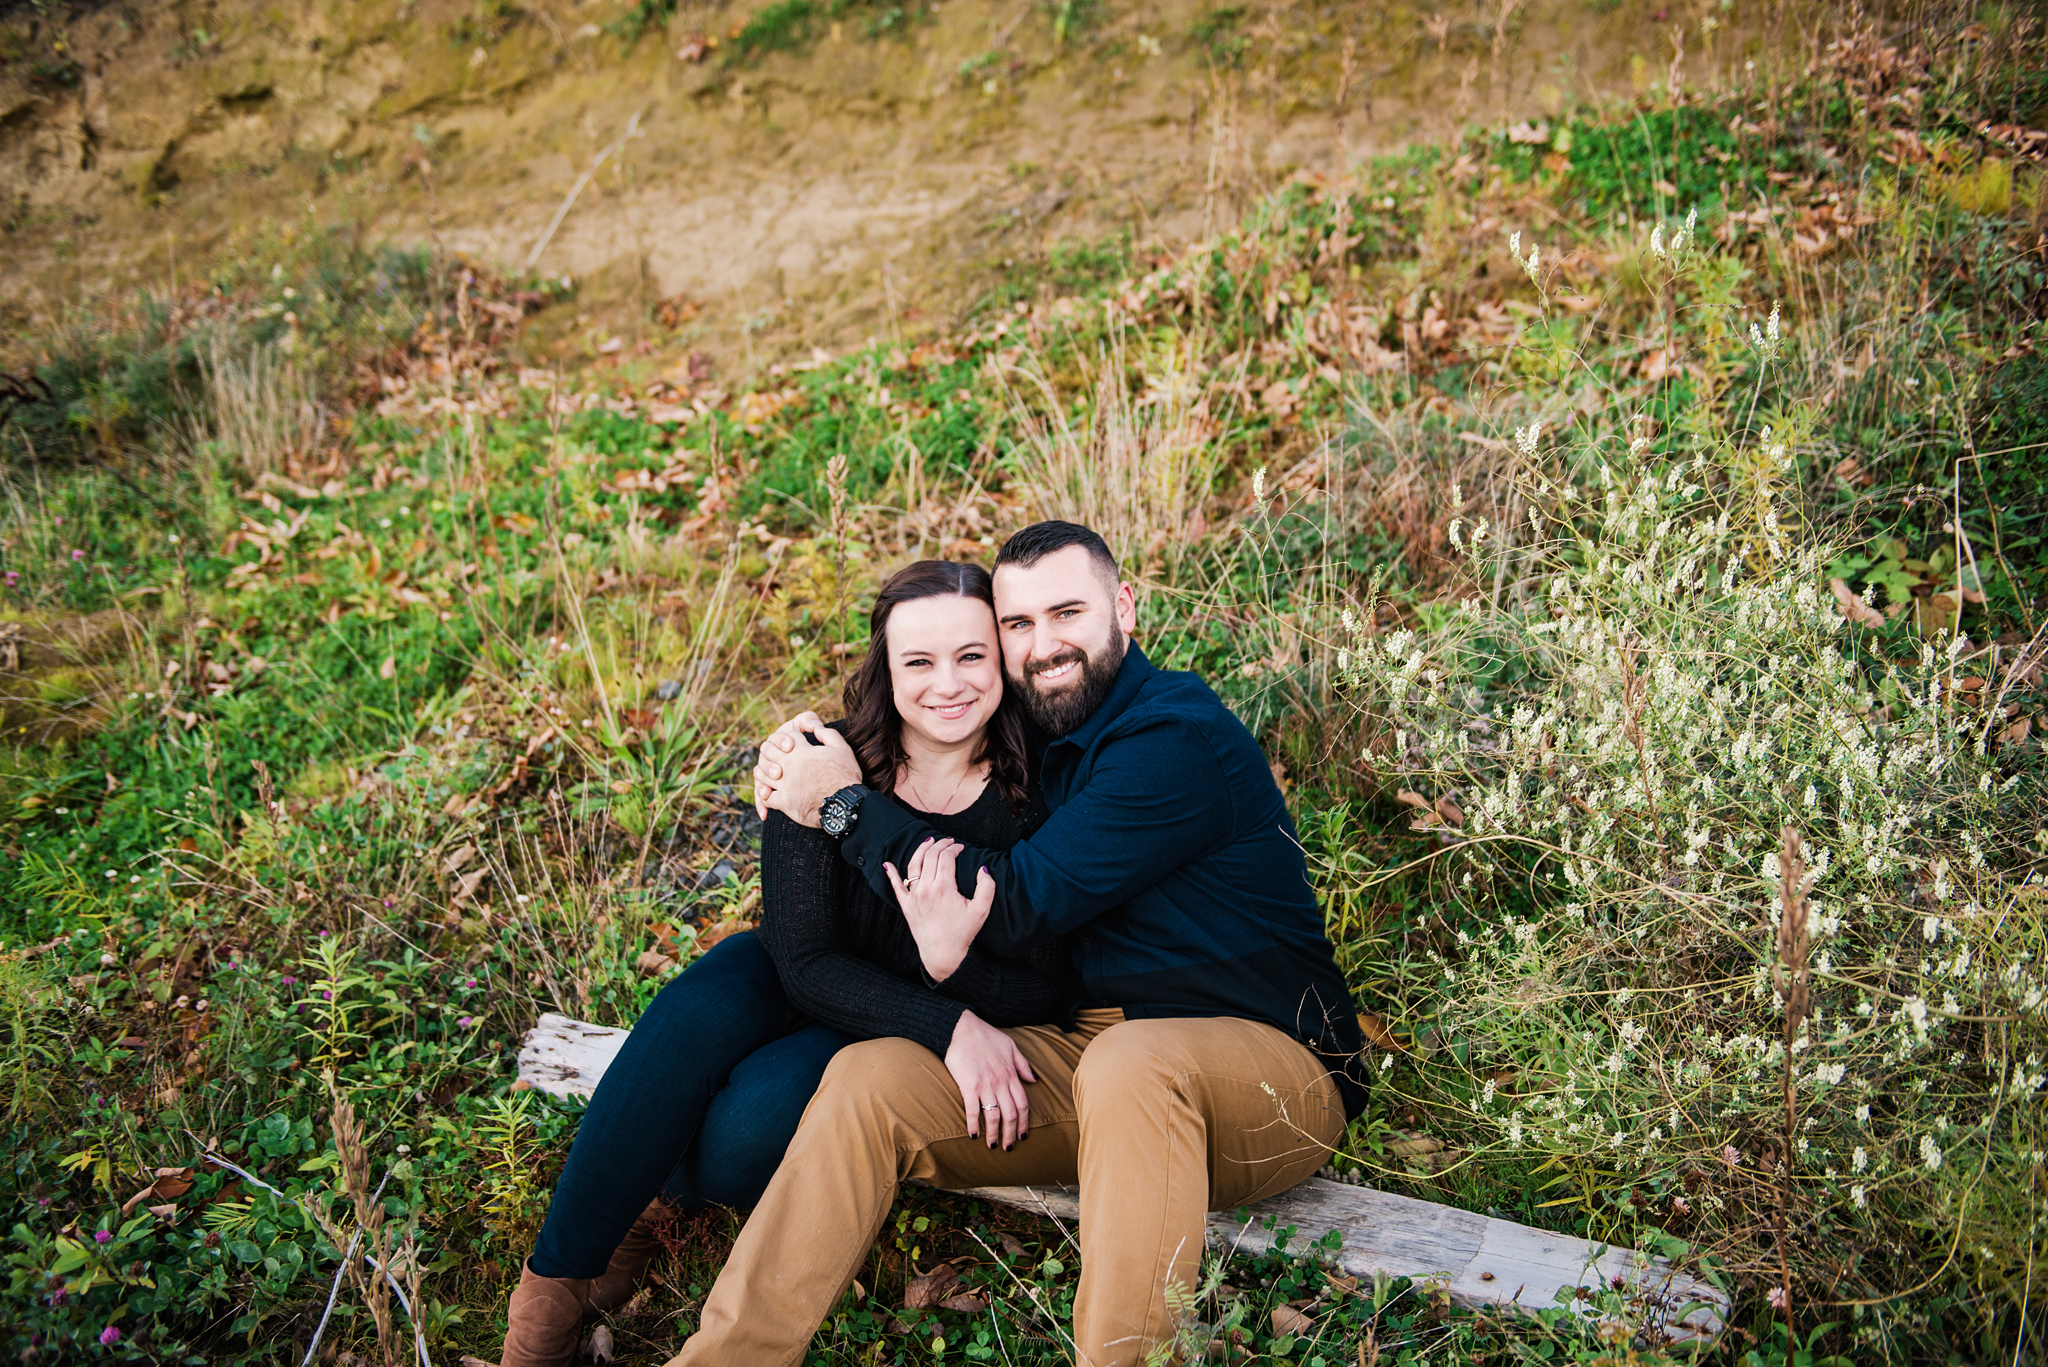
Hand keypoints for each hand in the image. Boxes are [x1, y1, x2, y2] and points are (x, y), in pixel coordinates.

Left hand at [753, 714, 861, 827]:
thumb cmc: (845, 776)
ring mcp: (785, 784)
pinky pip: (766, 797)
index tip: (793, 742)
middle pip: (768, 750)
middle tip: (777, 755)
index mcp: (802, 751)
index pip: (788, 735)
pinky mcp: (784, 802)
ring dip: (764, 771)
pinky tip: (770, 793)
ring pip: (761, 773)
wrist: (844, 804)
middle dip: (771, 749)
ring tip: (771, 774)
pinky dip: (765, 795)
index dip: (790, 736)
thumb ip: (828, 734)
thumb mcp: (842, 749)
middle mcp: (790, 765)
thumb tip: (817, 728)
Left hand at [884, 837, 992, 981]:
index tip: (961, 848)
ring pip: (913, 865)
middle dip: (940, 844)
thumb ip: (986, 887)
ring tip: (928, 841)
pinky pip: (896, 886)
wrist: (942, 954)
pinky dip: (891, 874)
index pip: (946, 857)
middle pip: (929, 856)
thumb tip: (983, 869)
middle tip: (948, 842)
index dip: (954, 848)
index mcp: (943, 887)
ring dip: (920, 850)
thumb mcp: (981, 910)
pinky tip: (887, 864)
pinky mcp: (906, 906)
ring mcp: (914, 896)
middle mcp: (926, 888)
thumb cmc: (962, 933)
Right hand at [943, 1011, 1035, 1149]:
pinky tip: (973, 1135)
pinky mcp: (968, 1085)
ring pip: (994, 1116)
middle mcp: (1000, 1082)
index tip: (1023, 1135)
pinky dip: (973, 1125)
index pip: (1023, 1104)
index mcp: (1011, 1074)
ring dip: (994, 1134)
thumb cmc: (985, 1035)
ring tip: (992, 1146)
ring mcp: (985, 1084)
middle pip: (1011, 1114)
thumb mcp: (1010, 1046)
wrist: (962, 1027)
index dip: (1024, 1122)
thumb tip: (1034, 1080)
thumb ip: (1023, 1064)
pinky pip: (972, 1110)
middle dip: (1011, 1134)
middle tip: (1008, 1147)